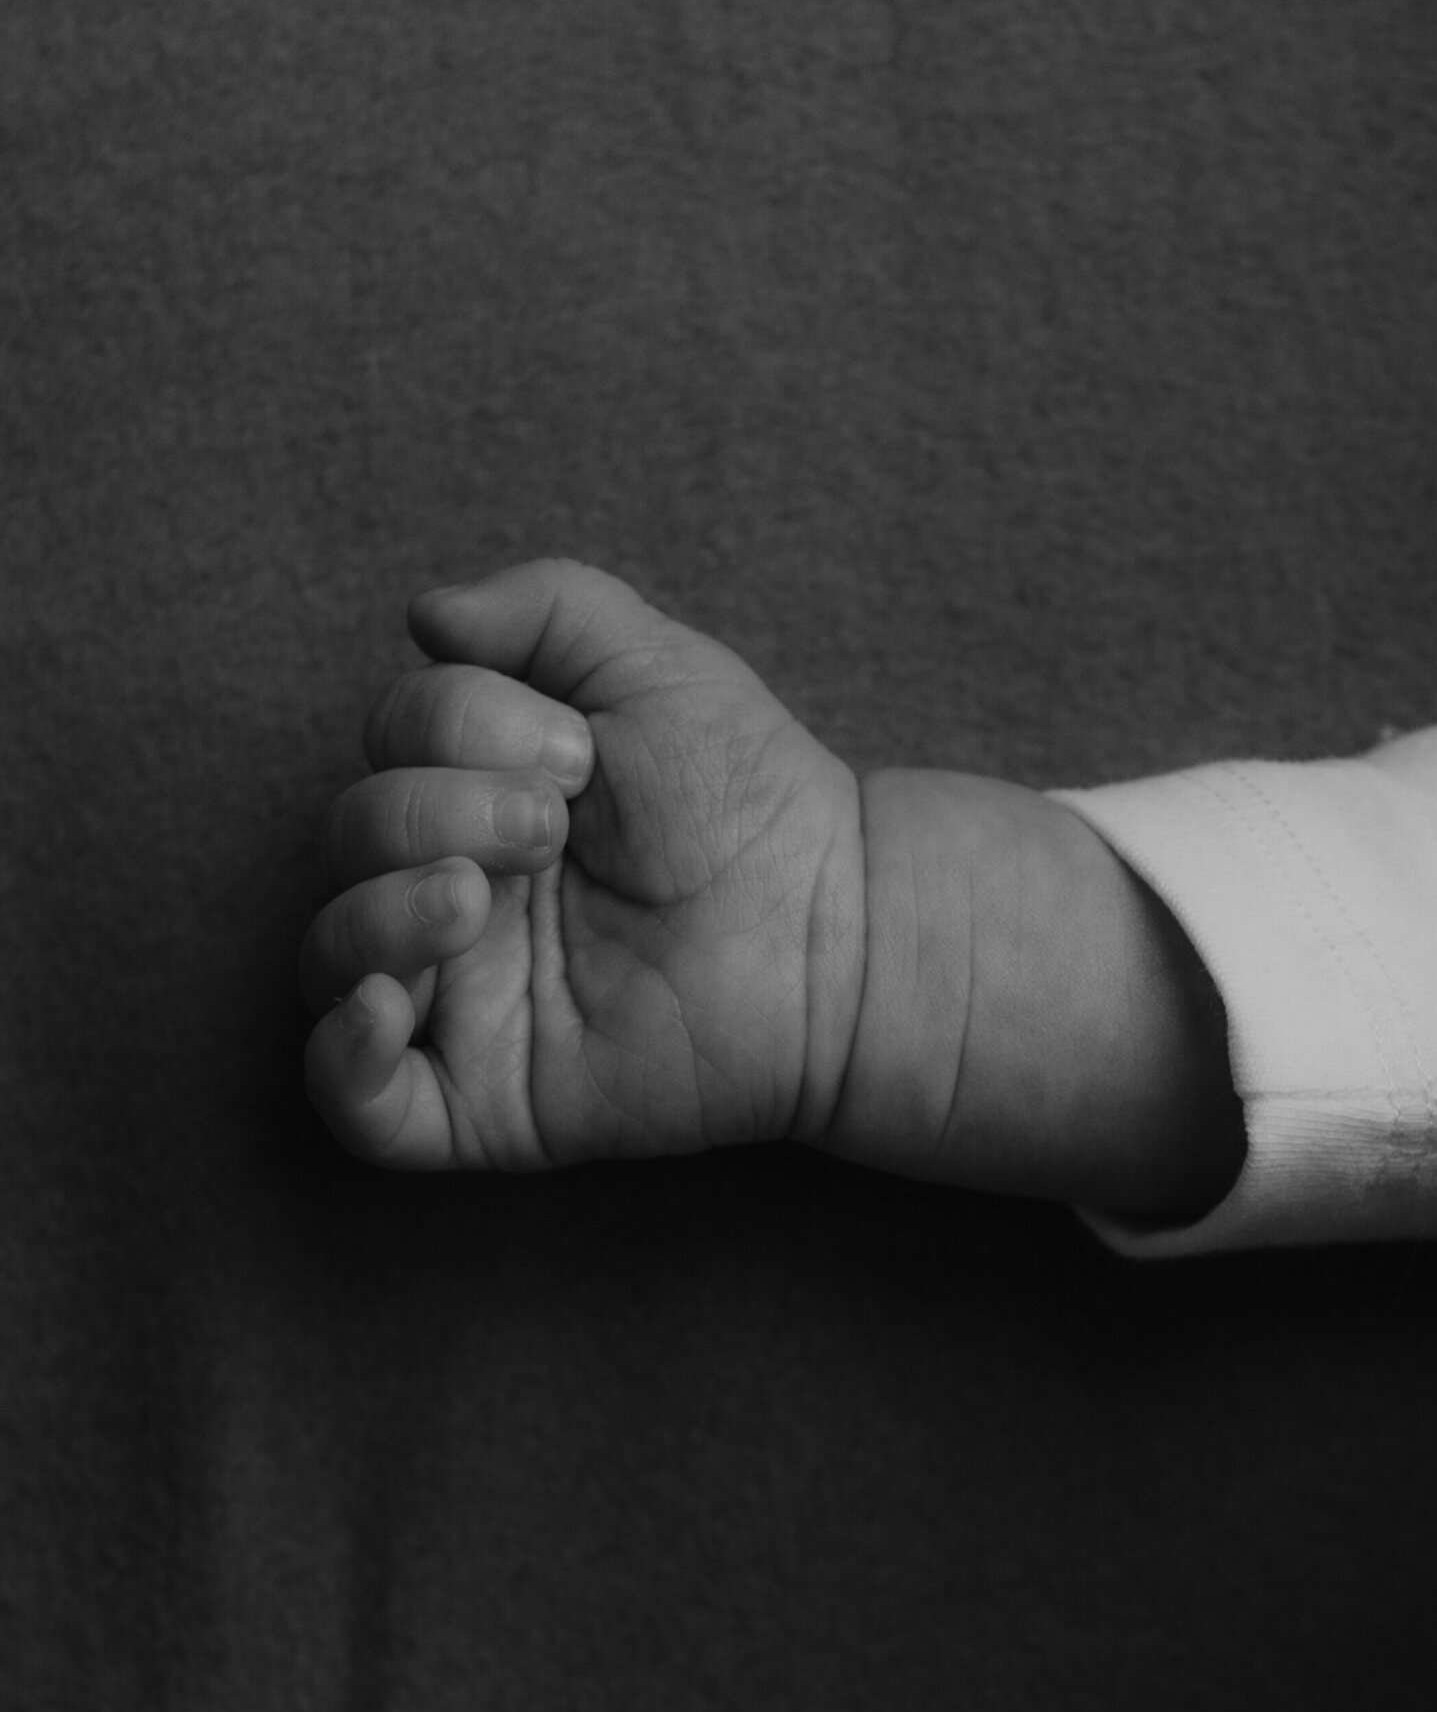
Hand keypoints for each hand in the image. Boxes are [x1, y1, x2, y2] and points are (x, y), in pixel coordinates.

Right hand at [301, 559, 866, 1168]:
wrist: (833, 929)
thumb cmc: (750, 797)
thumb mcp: (655, 665)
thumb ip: (545, 608)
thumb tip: (425, 615)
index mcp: (479, 790)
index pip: (391, 737)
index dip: (459, 725)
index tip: (579, 755)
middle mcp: (455, 889)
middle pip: (349, 836)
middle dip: (434, 811)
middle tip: (554, 829)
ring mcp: (463, 998)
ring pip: (328, 958)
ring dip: (379, 913)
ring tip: (477, 901)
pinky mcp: (486, 1100)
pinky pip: (359, 1102)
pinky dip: (341, 1058)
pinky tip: (383, 1009)